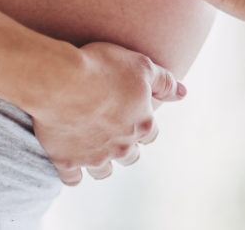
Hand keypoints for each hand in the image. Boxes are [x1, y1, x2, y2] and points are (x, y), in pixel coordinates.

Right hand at [29, 41, 183, 185]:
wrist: (61, 81)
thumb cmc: (102, 68)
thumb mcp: (141, 66)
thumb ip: (164, 82)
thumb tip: (183, 93)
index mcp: (142, 125)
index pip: (150, 134)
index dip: (142, 124)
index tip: (130, 114)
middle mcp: (121, 146)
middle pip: (130, 156)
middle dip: (124, 146)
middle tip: (112, 131)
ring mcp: (94, 157)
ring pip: (103, 171)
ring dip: (101, 162)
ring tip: (92, 149)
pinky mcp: (67, 161)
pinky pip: (73, 179)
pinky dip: (72, 172)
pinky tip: (69, 161)